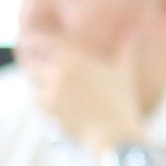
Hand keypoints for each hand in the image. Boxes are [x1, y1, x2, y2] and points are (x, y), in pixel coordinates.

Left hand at [21, 37, 148, 155]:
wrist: (112, 133)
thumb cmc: (121, 101)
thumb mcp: (123, 71)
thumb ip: (126, 49)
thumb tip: (136, 32)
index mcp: (76, 57)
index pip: (44, 41)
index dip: (34, 39)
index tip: (29, 38)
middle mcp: (60, 70)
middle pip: (32, 60)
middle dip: (31, 61)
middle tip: (29, 60)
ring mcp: (51, 89)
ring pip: (32, 79)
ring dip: (36, 79)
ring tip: (44, 80)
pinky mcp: (46, 107)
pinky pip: (36, 97)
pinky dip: (41, 97)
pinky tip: (53, 101)